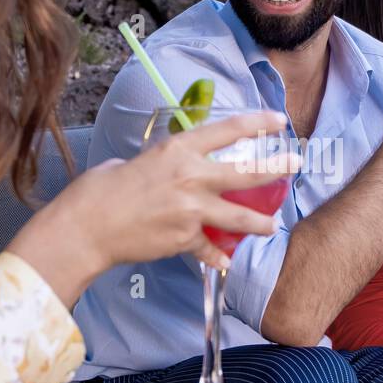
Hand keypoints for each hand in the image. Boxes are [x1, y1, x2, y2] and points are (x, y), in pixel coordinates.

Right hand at [8, 111, 295, 305]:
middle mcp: (191, 177)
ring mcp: (191, 210)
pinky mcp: (185, 239)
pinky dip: (216, 256)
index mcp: (178, 150)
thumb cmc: (100, 190)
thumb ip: (163, 166)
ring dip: (259, 222)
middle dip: (276, 168)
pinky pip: (209, 248)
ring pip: (238, 217)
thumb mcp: (136, 162)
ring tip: (271, 226)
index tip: (278, 120)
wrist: (87, 227)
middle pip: (246, 172)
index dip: (257, 123)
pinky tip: (225, 262)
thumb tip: (171, 172)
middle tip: (295, 165)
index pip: (227, 131)